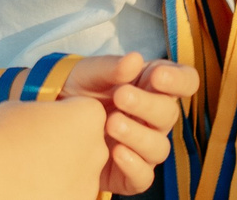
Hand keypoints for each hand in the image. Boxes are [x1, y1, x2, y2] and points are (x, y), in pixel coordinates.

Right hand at [0, 94, 108, 199]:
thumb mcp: (22, 107)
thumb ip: (42, 112)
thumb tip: (40, 120)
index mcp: (90, 115)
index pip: (84, 115)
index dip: (61, 120)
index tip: (40, 128)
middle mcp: (99, 148)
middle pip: (87, 146)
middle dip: (66, 150)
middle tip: (34, 155)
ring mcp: (90, 181)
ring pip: (79, 175)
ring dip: (61, 175)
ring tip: (27, 176)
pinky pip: (69, 195)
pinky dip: (54, 193)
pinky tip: (29, 189)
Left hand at [61, 52, 199, 194]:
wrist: (50, 122)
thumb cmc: (78, 90)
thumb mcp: (90, 73)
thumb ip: (112, 67)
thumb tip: (134, 59)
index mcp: (154, 86)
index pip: (186, 82)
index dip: (179, 80)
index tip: (157, 76)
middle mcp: (154, 118)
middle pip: (170, 114)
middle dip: (147, 105)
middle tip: (121, 96)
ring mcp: (143, 146)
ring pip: (159, 147)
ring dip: (138, 136)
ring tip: (111, 124)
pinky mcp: (128, 173)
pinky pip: (144, 177)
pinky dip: (134, 166)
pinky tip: (115, 152)